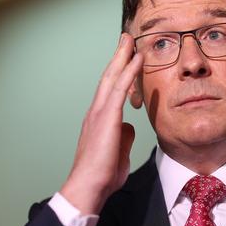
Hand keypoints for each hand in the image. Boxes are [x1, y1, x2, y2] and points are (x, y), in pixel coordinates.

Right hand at [59, 33, 143, 214]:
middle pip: (108, 76)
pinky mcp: (107, 117)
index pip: (109, 90)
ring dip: (122, 56)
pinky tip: (137, 58)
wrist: (88, 186)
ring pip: (112, 77)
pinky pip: (119, 88)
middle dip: (118, 56)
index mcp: (99, 119)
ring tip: (130, 40)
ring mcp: (99, 112)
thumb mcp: (118, 151)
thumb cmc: (102, 175)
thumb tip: (129, 127)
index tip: (126, 57)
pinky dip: (129, 71)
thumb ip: (123, 136)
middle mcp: (96, 111)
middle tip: (125, 38)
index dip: (118, 72)